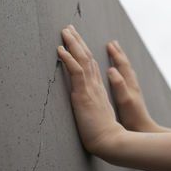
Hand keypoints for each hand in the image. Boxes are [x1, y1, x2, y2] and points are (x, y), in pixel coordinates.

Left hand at [57, 25, 125, 157]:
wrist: (110, 142)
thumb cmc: (103, 135)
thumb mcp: (97, 117)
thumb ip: (92, 108)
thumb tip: (86, 108)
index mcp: (98, 91)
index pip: (90, 66)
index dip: (83, 53)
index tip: (77, 42)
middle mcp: (95, 86)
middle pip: (87, 58)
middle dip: (78, 42)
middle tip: (70, 28)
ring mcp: (90, 88)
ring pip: (82, 59)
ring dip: (73, 43)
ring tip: (65, 30)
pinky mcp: (84, 94)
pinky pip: (76, 71)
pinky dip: (68, 58)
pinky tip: (61, 49)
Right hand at [106, 41, 163, 131]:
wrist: (144, 129)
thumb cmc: (133, 117)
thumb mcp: (125, 100)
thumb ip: (119, 84)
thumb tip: (112, 69)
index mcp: (129, 84)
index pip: (121, 64)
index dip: (115, 54)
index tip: (109, 44)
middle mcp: (132, 85)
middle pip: (124, 64)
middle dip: (118, 53)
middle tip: (112, 43)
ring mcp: (132, 90)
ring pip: (126, 70)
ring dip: (120, 60)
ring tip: (115, 53)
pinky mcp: (131, 96)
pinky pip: (125, 78)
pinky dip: (121, 71)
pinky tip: (117, 73)